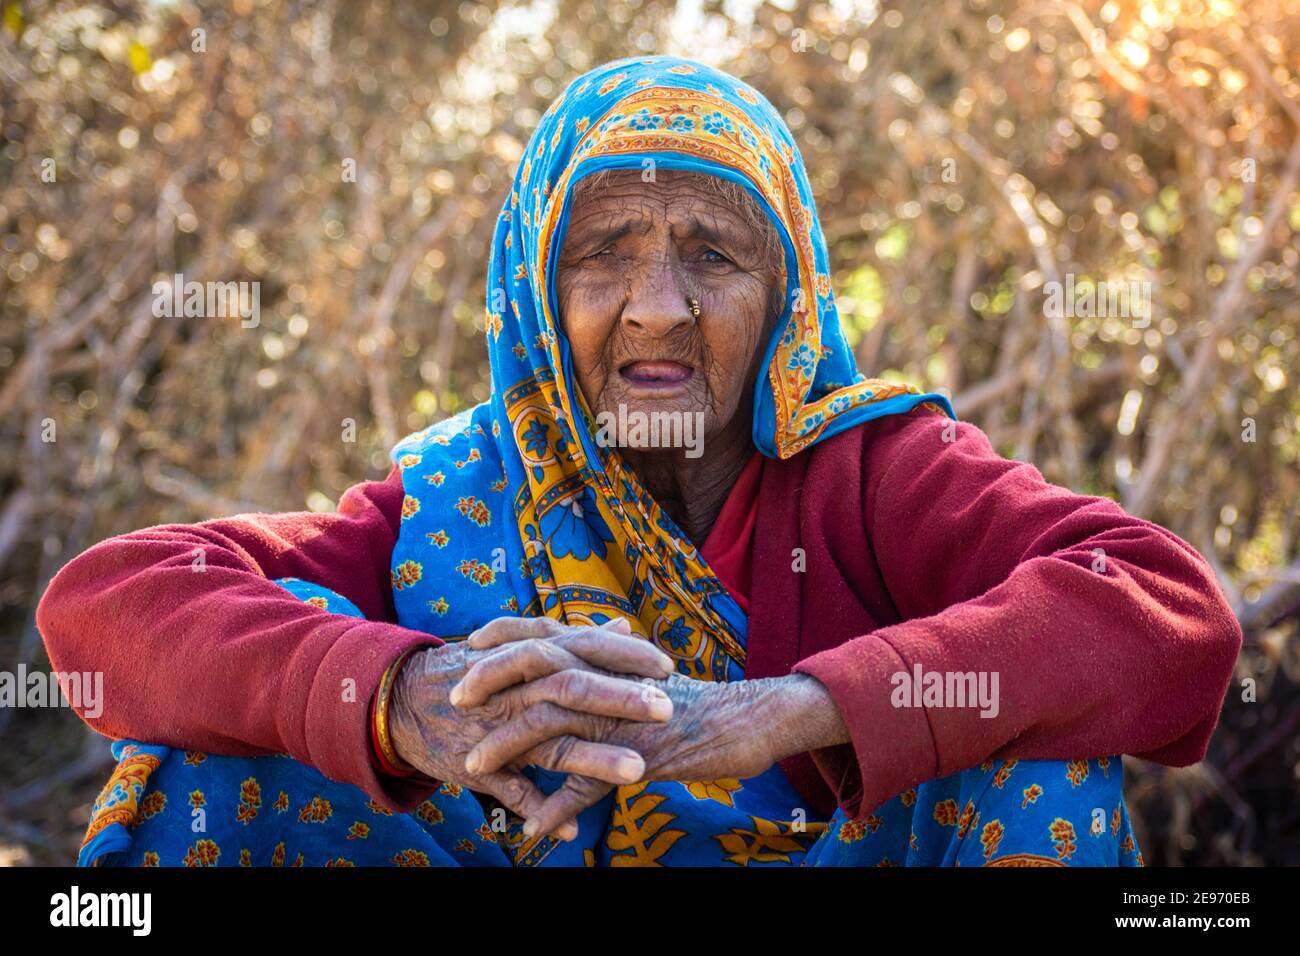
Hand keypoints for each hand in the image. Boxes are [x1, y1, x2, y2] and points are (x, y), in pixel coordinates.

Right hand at [387, 615, 675, 839]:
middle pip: (574, 688)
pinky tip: (572, 832)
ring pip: (549, 742)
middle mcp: (517, 687)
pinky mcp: (478, 765)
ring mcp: (497, 727)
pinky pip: (512, 790)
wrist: (402, 700)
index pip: (585, 648)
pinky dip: (540, 810)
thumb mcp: (521, 647)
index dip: (627, 657)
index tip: (669, 668)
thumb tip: (625, 627)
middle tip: (666, 709)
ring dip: (594, 757)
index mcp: (531, 656)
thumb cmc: (476, 672)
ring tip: (637, 770)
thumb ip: (576, 640)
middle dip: (621, 698)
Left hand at [459, 642, 848, 839]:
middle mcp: (609, 677)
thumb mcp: (642, 682)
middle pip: (536, 663)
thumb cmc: (695, 703)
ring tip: (473, 768)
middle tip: (456, 698)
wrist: (749, 719)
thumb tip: (580, 668)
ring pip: (551, 722)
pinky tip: (530, 827)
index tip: (471, 645)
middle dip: (489, 678)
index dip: (505, 634)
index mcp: (608, 655)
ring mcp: (621, 714)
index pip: (546, 630)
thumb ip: (607, 674)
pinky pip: (588, 782)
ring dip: (507, 746)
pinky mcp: (636, 754)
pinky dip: (556, 806)